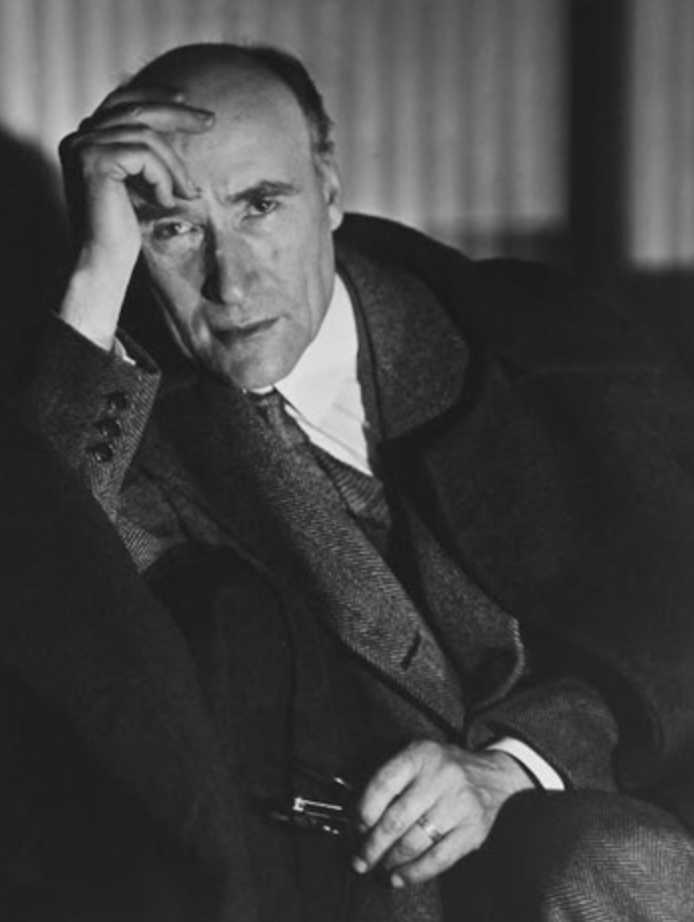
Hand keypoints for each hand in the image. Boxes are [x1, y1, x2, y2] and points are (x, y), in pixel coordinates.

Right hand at [58, 86, 213, 348]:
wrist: (104, 263)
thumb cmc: (123, 232)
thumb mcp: (139, 183)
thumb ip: (144, 154)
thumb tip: (177, 121)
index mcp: (86, 141)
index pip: (122, 102)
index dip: (155, 96)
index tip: (187, 101)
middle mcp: (78, 138)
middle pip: (135, 110)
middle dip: (176, 114)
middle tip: (210, 121)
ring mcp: (82, 146)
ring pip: (146, 136)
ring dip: (175, 166)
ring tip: (189, 194)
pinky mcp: (93, 160)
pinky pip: (143, 155)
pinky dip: (162, 178)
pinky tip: (165, 203)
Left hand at [353, 740, 532, 887]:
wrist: (492, 774)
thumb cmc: (443, 768)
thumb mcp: (417, 756)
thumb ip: (390, 778)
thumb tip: (358, 816)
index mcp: (420, 755)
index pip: (383, 784)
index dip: (364, 810)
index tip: (356, 827)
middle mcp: (439, 777)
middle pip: (396, 819)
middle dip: (372, 845)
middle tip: (360, 859)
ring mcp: (458, 804)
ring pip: (415, 841)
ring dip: (391, 860)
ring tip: (380, 865)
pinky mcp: (472, 829)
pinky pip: (439, 858)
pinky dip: (415, 872)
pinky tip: (400, 877)